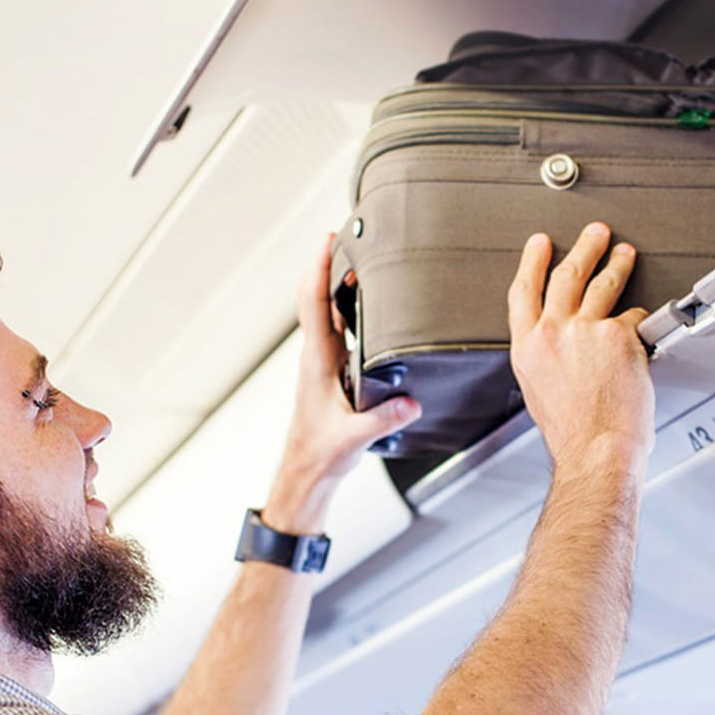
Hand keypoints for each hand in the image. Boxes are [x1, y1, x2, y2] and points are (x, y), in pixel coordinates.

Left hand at [264, 236, 421, 533]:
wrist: (304, 476)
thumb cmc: (319, 456)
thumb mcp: (353, 438)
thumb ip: (382, 419)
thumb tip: (410, 402)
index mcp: (317, 363)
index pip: (314, 305)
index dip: (319, 270)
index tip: (328, 241)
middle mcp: (316, 357)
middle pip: (314, 299)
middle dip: (326, 266)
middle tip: (344, 239)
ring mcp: (321, 365)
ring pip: (323, 314)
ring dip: (333, 285)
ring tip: (354, 263)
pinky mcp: (328, 374)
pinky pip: (334, 332)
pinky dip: (343, 311)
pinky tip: (360, 309)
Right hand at [507, 223, 653, 471]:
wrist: (595, 450)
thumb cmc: (573, 433)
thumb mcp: (540, 391)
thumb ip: (546, 359)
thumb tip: (559, 346)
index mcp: (527, 349)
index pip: (524, 292)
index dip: (532, 262)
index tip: (539, 244)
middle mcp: (551, 334)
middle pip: (565, 275)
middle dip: (582, 249)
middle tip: (594, 234)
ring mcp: (584, 331)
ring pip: (602, 283)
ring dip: (616, 263)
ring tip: (624, 253)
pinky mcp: (617, 335)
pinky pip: (633, 317)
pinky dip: (639, 318)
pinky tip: (645, 320)